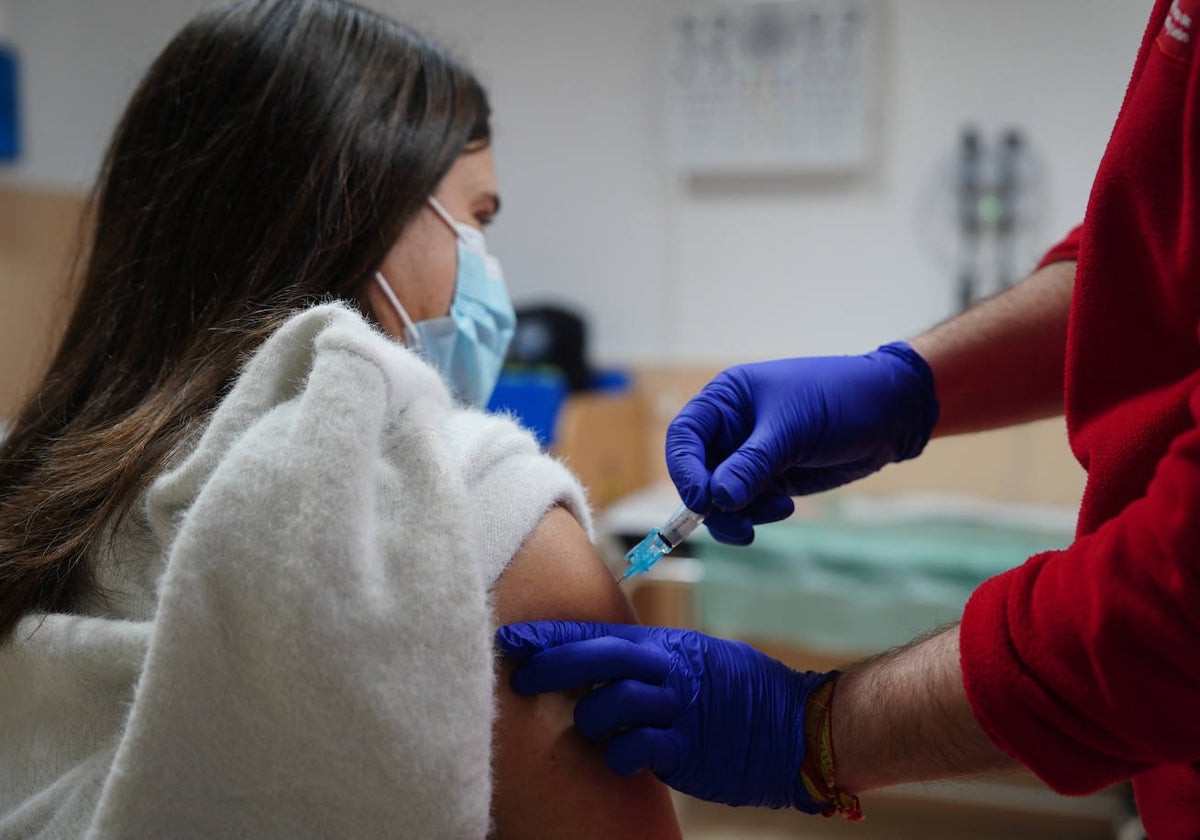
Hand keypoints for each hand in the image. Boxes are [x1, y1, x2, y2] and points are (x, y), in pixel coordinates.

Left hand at [496, 620, 833, 811]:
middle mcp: (670, 671)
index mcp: (666, 647)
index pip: (600, 633)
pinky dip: (617, 753)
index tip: (512, 636)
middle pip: (601, 657)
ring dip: (589, 716)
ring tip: (587, 725)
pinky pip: (635, 748)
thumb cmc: (738, 694)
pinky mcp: (687, 748)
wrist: (796, 726)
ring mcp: (679, 709)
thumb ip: (649, 662)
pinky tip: (618, 756)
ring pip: (613, 702)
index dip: (553, 635)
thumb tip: (596, 663)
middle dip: (554, 664)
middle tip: (521, 675)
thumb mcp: (694, 660)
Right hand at [666, 342, 937, 543]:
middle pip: (697, 474)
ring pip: (720, 497)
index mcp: (725, 400)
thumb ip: (751, 464)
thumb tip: (716, 499)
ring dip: (738, 514)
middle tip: (738, 523)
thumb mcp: (793, 429)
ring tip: (777, 510)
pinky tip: (786, 506)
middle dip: (713, 502)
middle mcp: (730, 428)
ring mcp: (748, 457)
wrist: (891, 413)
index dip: (684, 470)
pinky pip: (746, 506)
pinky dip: (758, 514)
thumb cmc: (839, 400)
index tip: (701, 500)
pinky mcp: (769, 479)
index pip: (684, 437)